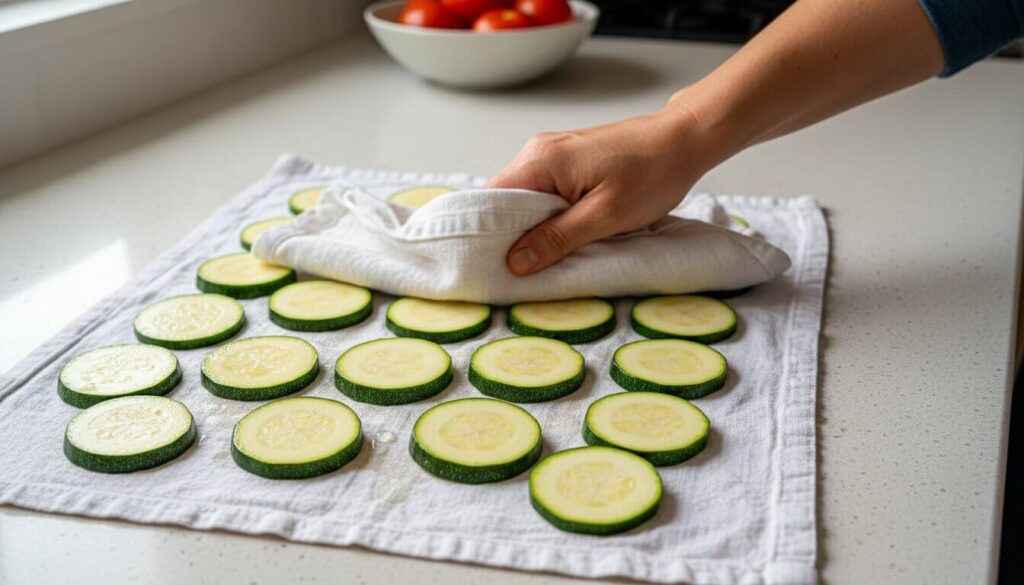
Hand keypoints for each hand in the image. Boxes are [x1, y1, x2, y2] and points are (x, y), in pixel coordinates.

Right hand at [488, 104, 725, 274]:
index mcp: (541, 160)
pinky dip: (546, 216)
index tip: (490, 266)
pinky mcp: (566, 160)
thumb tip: (515, 262)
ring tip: (540, 257)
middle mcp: (537, 151)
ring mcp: (551, 153)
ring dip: (530, 227)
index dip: (487, 234)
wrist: (684, 139)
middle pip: (503, 200)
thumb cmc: (653, 173)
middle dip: (508, 235)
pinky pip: (542, 193)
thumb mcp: (605, 216)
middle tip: (518, 271)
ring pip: (524, 199)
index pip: (490, 200)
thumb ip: (557, 238)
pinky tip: (559, 235)